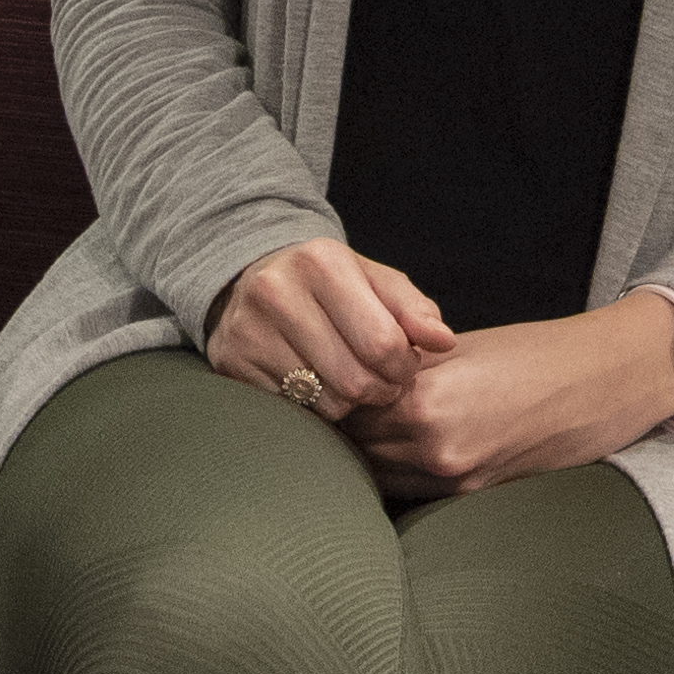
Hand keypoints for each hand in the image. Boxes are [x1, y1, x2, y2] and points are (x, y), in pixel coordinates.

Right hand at [208, 238, 454, 419]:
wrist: (250, 278)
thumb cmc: (327, 284)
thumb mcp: (373, 280)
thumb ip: (414, 309)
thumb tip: (443, 341)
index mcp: (322, 262)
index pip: (382, 343)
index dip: (404, 366)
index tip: (404, 365)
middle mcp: (277, 291)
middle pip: (354, 379)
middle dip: (380, 389)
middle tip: (380, 381)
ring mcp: (248, 329)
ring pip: (325, 402)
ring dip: (349, 403)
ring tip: (349, 380)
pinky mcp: (231, 363)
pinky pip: (293, 411)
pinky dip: (314, 407)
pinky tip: (316, 384)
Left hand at [342, 297, 673, 495]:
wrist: (603, 384)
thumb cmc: (534, 354)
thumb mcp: (459, 347)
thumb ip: (402, 367)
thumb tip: (351, 375)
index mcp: (425, 397)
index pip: (345, 406)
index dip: (330, 390)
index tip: (324, 378)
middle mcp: (434, 446)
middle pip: (353, 447)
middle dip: (342, 426)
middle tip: (336, 403)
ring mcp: (453, 479)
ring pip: (376, 474)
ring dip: (367, 453)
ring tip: (368, 427)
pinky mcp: (470, 497)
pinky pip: (410, 490)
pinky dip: (397, 470)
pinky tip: (400, 448)